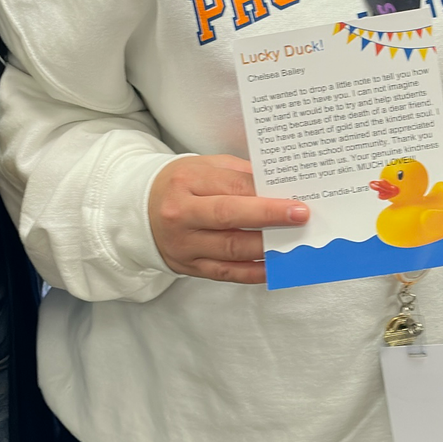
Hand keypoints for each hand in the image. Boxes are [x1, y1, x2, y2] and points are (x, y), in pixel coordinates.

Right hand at [148, 153, 307, 283]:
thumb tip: (280, 188)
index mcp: (187, 181)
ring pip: (230, 249)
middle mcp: (181, 214)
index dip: (266, 194)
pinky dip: (252, 272)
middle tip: (301, 217)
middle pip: (229, 217)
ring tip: (293, 242)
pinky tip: (273, 266)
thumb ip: (240, 176)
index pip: (232, 187)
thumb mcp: (206, 168)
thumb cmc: (181, 185)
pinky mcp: (188, 266)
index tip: (296, 200)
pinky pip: (225, 273)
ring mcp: (183, 244)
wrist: (141, 211)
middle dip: (269, 218)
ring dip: (266, 247)